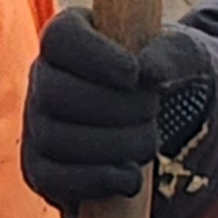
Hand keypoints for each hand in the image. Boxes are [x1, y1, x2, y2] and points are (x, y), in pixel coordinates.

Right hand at [22, 10, 209, 208]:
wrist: (157, 118)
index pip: (61, 37)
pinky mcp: (41, 168)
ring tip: (149, 142)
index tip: (134, 75)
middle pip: (55, 92)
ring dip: (112, 146)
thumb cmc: (162, 72)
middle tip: (152, 109)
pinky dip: (95, 181)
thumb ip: (171, 54)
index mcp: (69, 37)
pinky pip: (51, 179)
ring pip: (54, 138)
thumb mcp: (180, 54)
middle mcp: (43, 77)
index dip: (96, 56)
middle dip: (114, 107)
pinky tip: (131, 177)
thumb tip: (150, 72)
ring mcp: (37, 124)